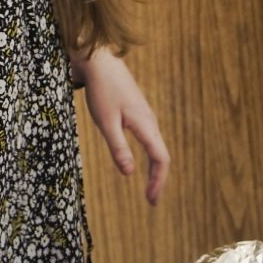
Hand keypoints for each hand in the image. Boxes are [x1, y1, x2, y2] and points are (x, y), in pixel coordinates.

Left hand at [80, 49, 169, 204]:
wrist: (100, 62)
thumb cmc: (102, 91)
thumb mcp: (106, 123)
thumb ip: (118, 148)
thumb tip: (129, 174)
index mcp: (145, 125)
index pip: (160, 159)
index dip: (158, 182)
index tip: (151, 201)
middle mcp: (150, 122)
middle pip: (162, 156)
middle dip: (159, 180)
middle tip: (151, 200)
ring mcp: (146, 117)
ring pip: (157, 148)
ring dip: (156, 169)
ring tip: (149, 187)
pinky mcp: (139, 113)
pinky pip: (150, 140)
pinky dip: (150, 157)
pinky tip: (143, 164)